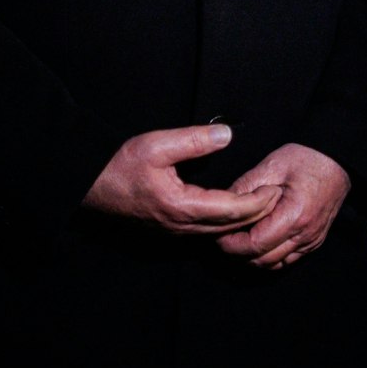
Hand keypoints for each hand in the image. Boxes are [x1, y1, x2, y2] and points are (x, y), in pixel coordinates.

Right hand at [83, 124, 281, 234]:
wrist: (87, 186)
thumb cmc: (119, 165)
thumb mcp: (157, 144)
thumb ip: (194, 139)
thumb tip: (227, 134)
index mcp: (182, 208)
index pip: (232, 210)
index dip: (258, 201)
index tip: (277, 189)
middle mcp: (181, 226)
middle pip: (230, 227)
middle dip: (257, 214)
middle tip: (279, 198)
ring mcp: (174, 232)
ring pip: (218, 232)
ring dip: (242, 221)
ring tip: (263, 205)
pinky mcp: (168, 229)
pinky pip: (205, 231)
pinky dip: (225, 223)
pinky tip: (233, 212)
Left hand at [216, 144, 350, 268]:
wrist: (339, 159)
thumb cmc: (307, 159)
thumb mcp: (272, 165)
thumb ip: (245, 187)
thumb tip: (222, 205)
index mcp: (294, 215)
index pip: (254, 245)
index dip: (231, 244)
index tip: (218, 232)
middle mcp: (305, 235)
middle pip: (262, 260)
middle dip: (238, 252)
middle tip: (224, 236)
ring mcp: (312, 241)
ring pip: (274, 264)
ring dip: (253, 256)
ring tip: (240, 237)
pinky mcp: (314, 241)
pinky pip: (287, 260)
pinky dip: (269, 256)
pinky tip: (260, 240)